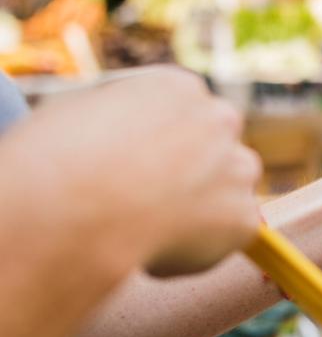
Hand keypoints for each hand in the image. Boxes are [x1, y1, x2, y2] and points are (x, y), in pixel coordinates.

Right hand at [21, 67, 261, 275]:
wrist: (82, 202)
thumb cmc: (63, 157)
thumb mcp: (80, 115)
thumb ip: (118, 123)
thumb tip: (120, 141)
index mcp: (178, 87)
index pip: (185, 114)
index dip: (162, 144)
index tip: (143, 167)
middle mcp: (219, 120)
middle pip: (217, 146)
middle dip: (196, 170)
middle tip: (156, 200)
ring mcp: (238, 168)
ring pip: (230, 190)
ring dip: (205, 207)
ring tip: (153, 227)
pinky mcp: (243, 217)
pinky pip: (228, 236)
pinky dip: (202, 248)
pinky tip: (160, 249)